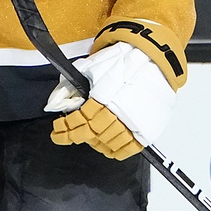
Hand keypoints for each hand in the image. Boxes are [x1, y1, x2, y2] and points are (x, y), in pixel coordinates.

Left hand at [44, 42, 176, 159]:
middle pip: (92, 133)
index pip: (80, 120)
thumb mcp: (91, 67)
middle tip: (67, 134)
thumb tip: (58, 99)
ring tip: (87, 137)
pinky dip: (116, 150)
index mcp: (104, 97)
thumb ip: (72, 85)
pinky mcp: (146, 130)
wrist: (152, 61)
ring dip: (94, 142)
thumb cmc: (124, 62)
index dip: (66, 128)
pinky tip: (107, 147)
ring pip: (108, 142)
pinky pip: (128, 148)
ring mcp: (133, 123)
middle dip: (76, 135)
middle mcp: (119, 112)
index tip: (57, 130)